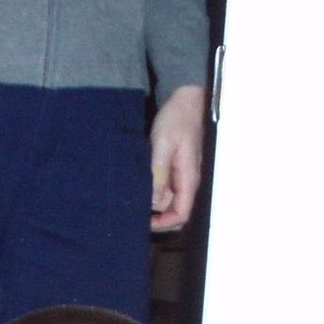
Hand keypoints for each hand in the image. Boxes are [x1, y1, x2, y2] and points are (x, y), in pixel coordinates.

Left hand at [147, 85, 205, 232]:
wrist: (187, 100)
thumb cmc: (177, 120)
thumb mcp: (163, 145)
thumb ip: (159, 174)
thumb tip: (154, 202)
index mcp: (189, 179)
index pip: (181, 214)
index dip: (164, 224)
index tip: (145, 222)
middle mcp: (188, 181)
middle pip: (174, 211)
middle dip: (157, 215)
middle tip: (134, 209)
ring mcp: (183, 175)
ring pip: (169, 200)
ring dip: (153, 202)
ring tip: (134, 194)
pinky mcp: (176, 168)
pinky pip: (166, 187)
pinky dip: (154, 189)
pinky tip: (140, 183)